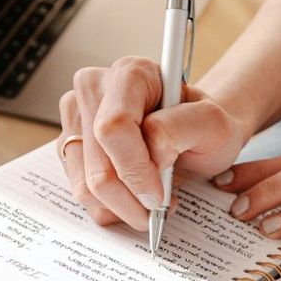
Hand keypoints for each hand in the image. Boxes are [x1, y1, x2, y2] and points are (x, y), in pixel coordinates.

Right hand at [57, 56, 246, 228]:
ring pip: (85, 187)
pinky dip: (111, 206)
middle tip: (159, 206)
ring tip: (151, 200)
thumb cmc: (202, 126)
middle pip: (97, 167)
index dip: (135, 170)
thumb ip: (178, 129)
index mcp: (130, 74)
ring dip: (122, 207)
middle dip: (131, 199)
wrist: (193, 132)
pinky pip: (82, 193)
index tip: (159, 194)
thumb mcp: (211, 123)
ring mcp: (76, 118)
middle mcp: (94, 89)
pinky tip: (133, 196)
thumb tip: (150, 152)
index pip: (113, 127)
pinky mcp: (69, 145)